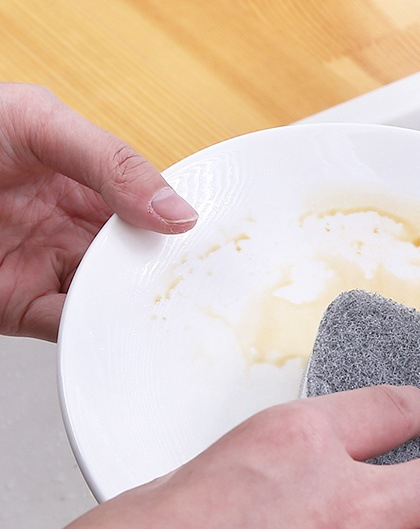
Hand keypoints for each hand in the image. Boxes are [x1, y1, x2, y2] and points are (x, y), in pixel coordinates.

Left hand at [0, 82, 196, 340]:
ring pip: (113, 297)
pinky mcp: (24, 307)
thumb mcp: (37, 124)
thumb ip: (111, 162)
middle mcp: (74, 228)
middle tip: (200, 283)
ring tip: (165, 307)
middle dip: (167, 272)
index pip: (152, 209)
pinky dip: (95, 331)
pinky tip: (115, 322)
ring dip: (136, 304)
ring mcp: (51, 268)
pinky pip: (72, 325)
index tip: (213, 242)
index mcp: (88, 181)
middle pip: (139, 260)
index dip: (183, 226)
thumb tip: (176, 210)